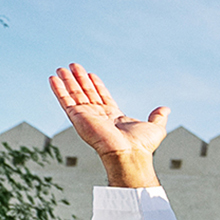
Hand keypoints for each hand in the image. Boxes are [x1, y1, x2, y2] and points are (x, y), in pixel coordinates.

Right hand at [47, 66, 165, 189]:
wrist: (129, 153)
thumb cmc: (142, 145)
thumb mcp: (155, 127)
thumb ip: (158, 117)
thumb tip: (165, 109)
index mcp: (113, 116)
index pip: (102, 97)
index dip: (96, 85)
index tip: (91, 74)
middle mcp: (98, 115)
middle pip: (87, 93)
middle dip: (80, 79)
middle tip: (73, 66)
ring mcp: (87, 116)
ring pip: (75, 94)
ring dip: (67, 81)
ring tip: (62, 68)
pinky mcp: (78, 117)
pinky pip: (65, 100)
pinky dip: (58, 90)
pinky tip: (53, 79)